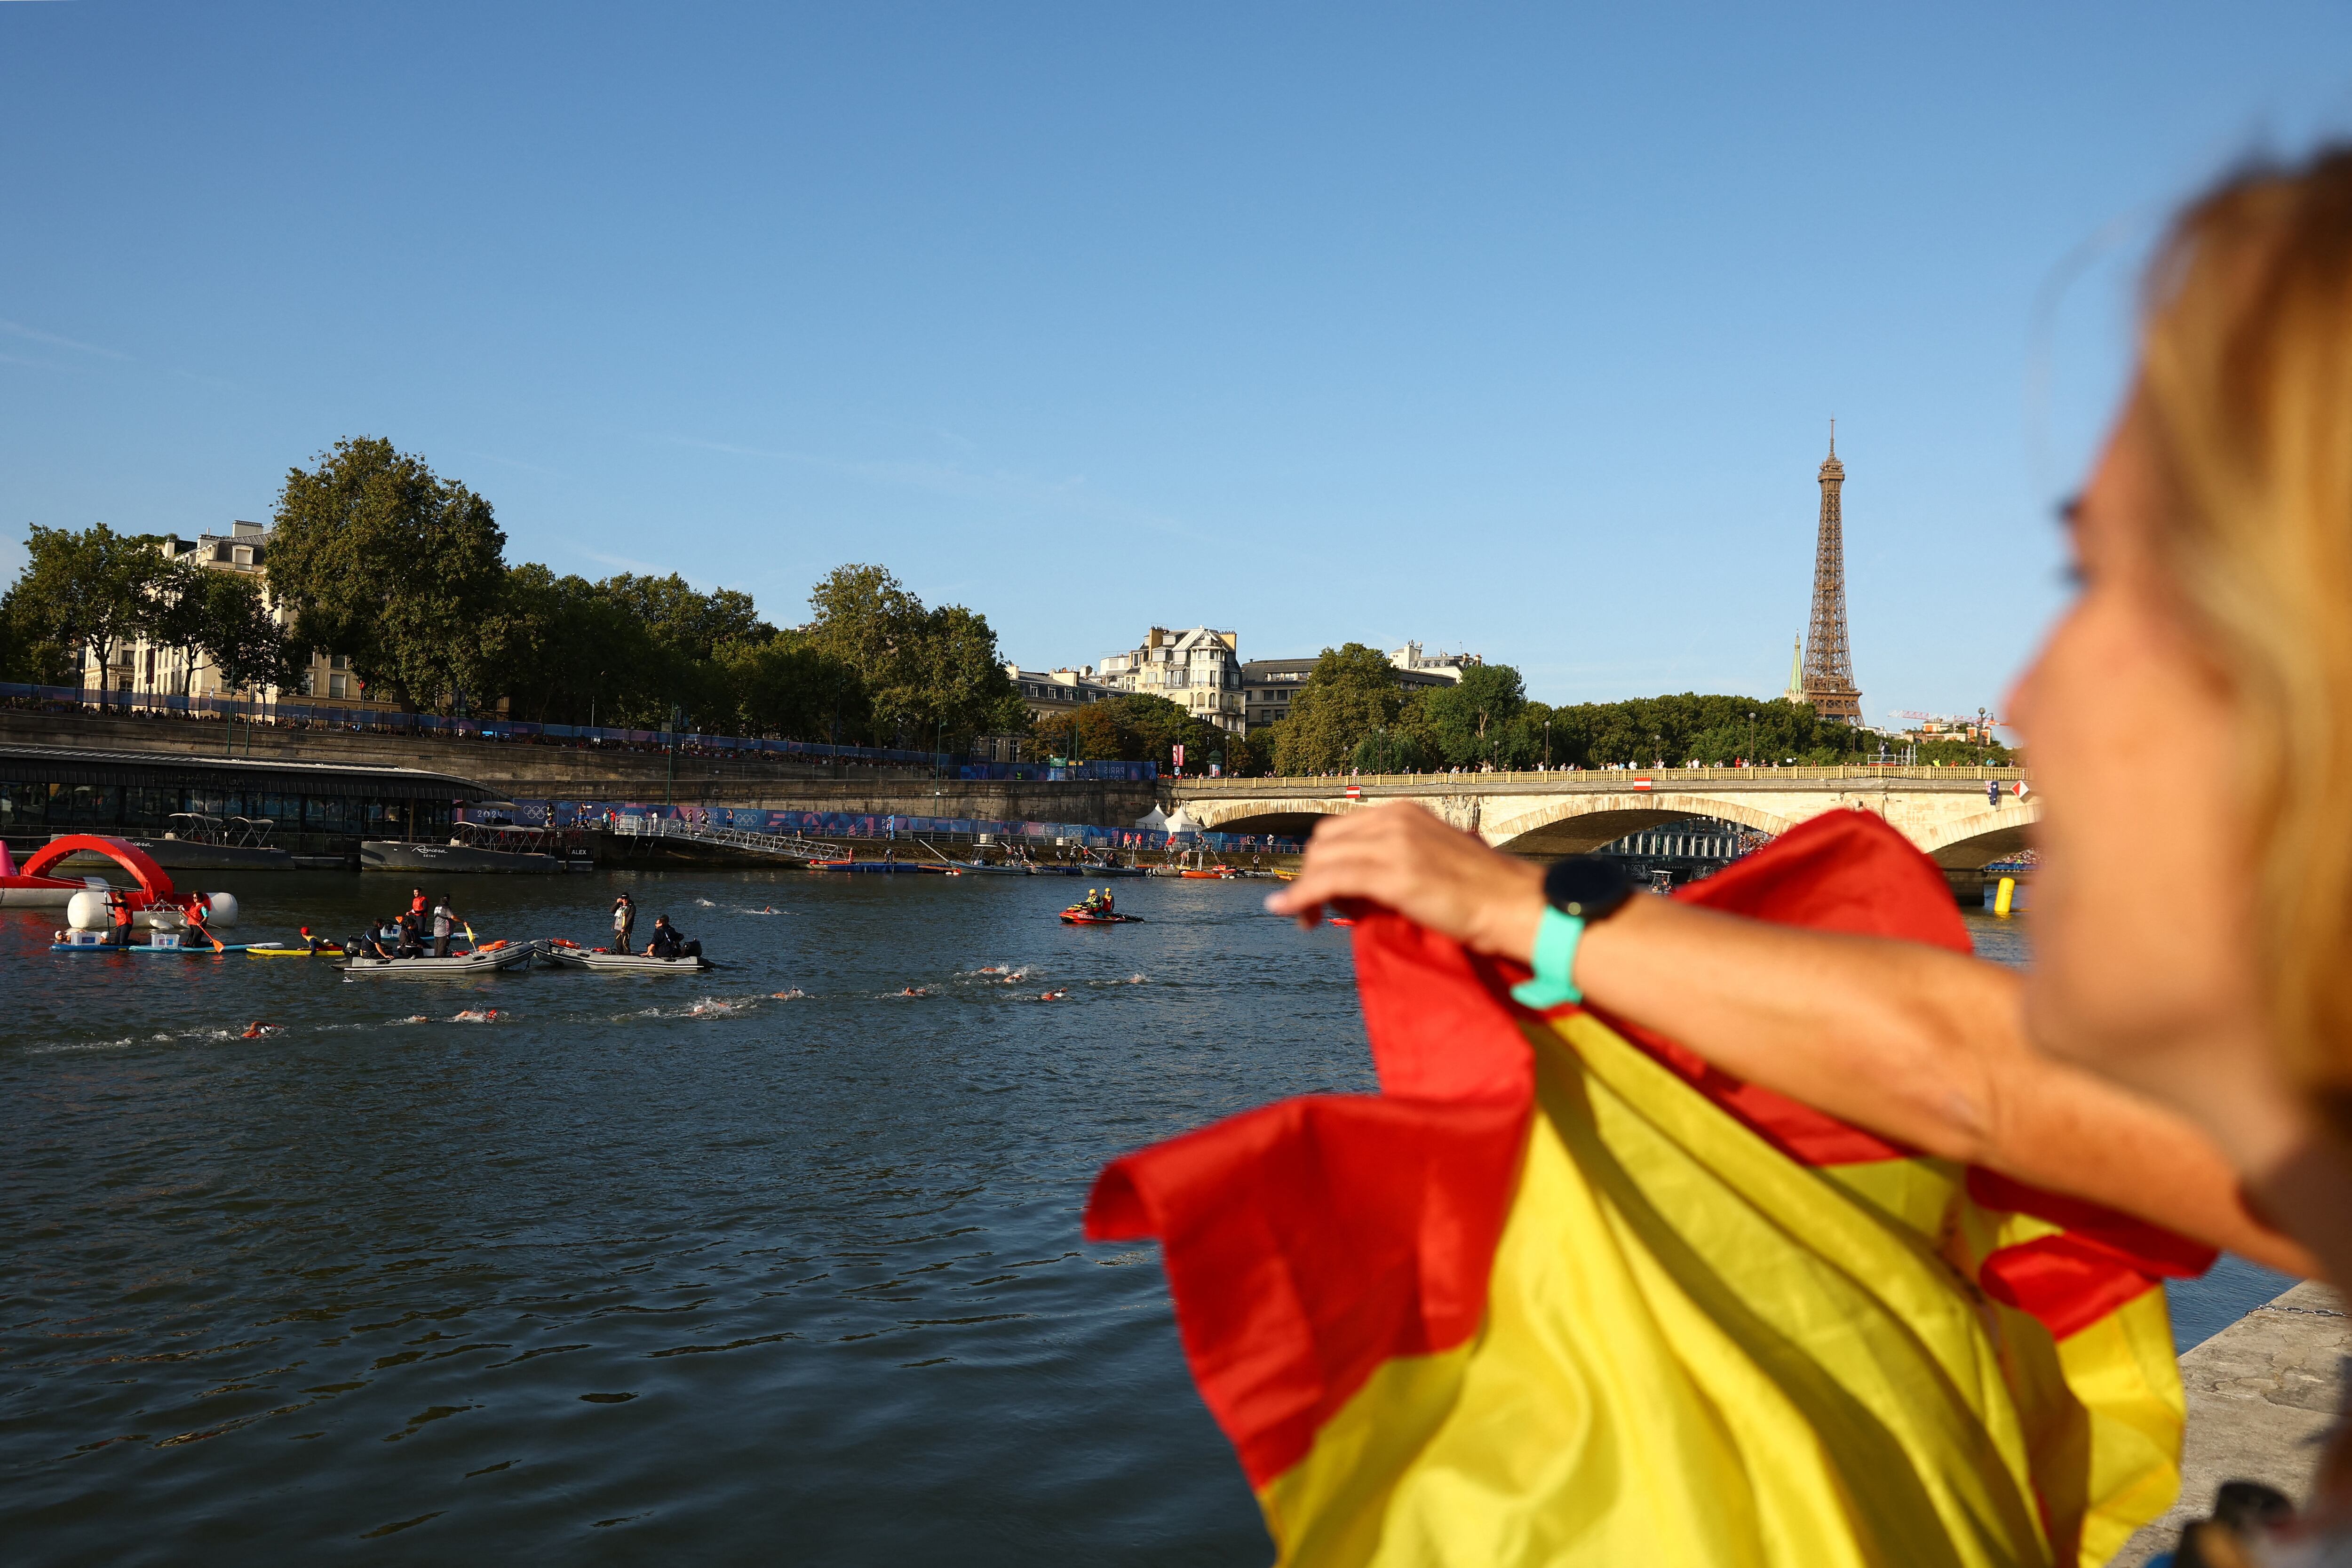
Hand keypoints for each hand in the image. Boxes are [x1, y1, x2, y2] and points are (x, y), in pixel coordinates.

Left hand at [1265, 801, 1547, 963]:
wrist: (1518, 905)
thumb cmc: (1485, 894)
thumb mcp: (1434, 861)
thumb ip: (1398, 861)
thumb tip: (1361, 889)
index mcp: (1404, 813)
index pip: (1342, 830)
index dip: (1324, 861)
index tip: (1321, 892)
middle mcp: (1396, 819)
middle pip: (1325, 841)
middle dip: (1310, 874)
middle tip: (1312, 911)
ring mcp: (1394, 843)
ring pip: (1323, 859)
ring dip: (1305, 890)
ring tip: (1306, 920)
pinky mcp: (1393, 873)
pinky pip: (1329, 880)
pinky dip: (1302, 896)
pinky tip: (1287, 910)